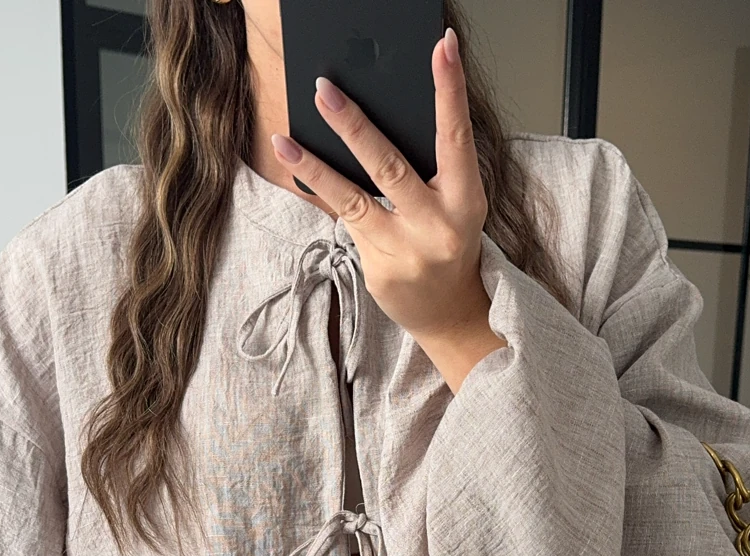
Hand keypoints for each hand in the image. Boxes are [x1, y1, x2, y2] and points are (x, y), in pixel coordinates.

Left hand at [269, 27, 492, 346]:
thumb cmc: (449, 245)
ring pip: (353, 200)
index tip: (443, 46)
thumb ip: (429, 170)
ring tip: (284, 142)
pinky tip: (299, 171)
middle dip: (355, 126)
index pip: (456, 137)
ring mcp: (403, 251)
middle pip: (389, 167)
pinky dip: (324, 196)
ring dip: (314, 167)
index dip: (450, 91)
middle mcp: (436, 226)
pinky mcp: (377, 270)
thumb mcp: (455, 205)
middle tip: (326, 92)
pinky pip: (345, 223)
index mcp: (464, 201)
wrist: (449, 314)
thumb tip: (376, 126)